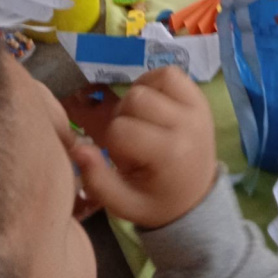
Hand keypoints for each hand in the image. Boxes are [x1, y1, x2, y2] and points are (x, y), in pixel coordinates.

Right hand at [70, 67, 216, 228]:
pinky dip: (153, 83)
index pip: (121, 129)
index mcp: (169, 152)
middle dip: (122, 118)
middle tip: (129, 140)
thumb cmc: (156, 201)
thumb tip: (78, 148)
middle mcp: (186, 123)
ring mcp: (196, 106)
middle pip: (134, 99)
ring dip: (136, 98)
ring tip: (140, 121)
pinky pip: (170, 73)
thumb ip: (97, 180)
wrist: (197, 196)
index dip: (112, 143)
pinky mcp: (200, 96)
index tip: (122, 160)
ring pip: (150, 81)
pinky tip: (151, 105)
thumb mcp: (123, 204)